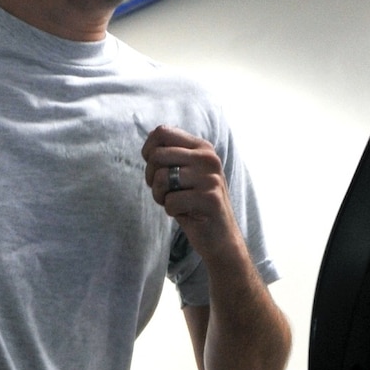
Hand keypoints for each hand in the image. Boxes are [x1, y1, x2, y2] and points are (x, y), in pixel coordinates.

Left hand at [142, 126, 240, 261]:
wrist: (221, 237)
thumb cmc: (195, 205)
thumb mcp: (185, 174)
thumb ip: (171, 156)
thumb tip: (149, 142)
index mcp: (202, 147)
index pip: (162, 132)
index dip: (148, 151)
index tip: (155, 169)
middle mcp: (208, 158)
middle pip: (157, 156)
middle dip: (151, 177)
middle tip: (163, 191)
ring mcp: (210, 178)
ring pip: (161, 178)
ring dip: (160, 196)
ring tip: (175, 202)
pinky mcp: (209, 199)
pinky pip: (171, 202)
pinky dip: (171, 211)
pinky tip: (186, 213)